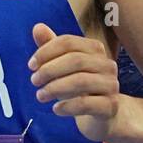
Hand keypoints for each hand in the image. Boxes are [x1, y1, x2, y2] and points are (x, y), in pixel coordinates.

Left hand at [28, 23, 118, 141]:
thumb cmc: (79, 86)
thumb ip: (51, 47)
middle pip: (75, 60)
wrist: (102, 115)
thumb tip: (37, 27)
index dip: (46, 51)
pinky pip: (86, 104)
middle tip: (34, 81)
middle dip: (49, 70)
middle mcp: (107, 64)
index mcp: (95, 49)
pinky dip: (67, 106)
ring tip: (40, 95)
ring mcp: (111, 85)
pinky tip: (56, 109)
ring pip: (81, 81)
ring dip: (55, 88)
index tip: (31, 65)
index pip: (68, 42)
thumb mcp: (63, 66)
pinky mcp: (110, 106)